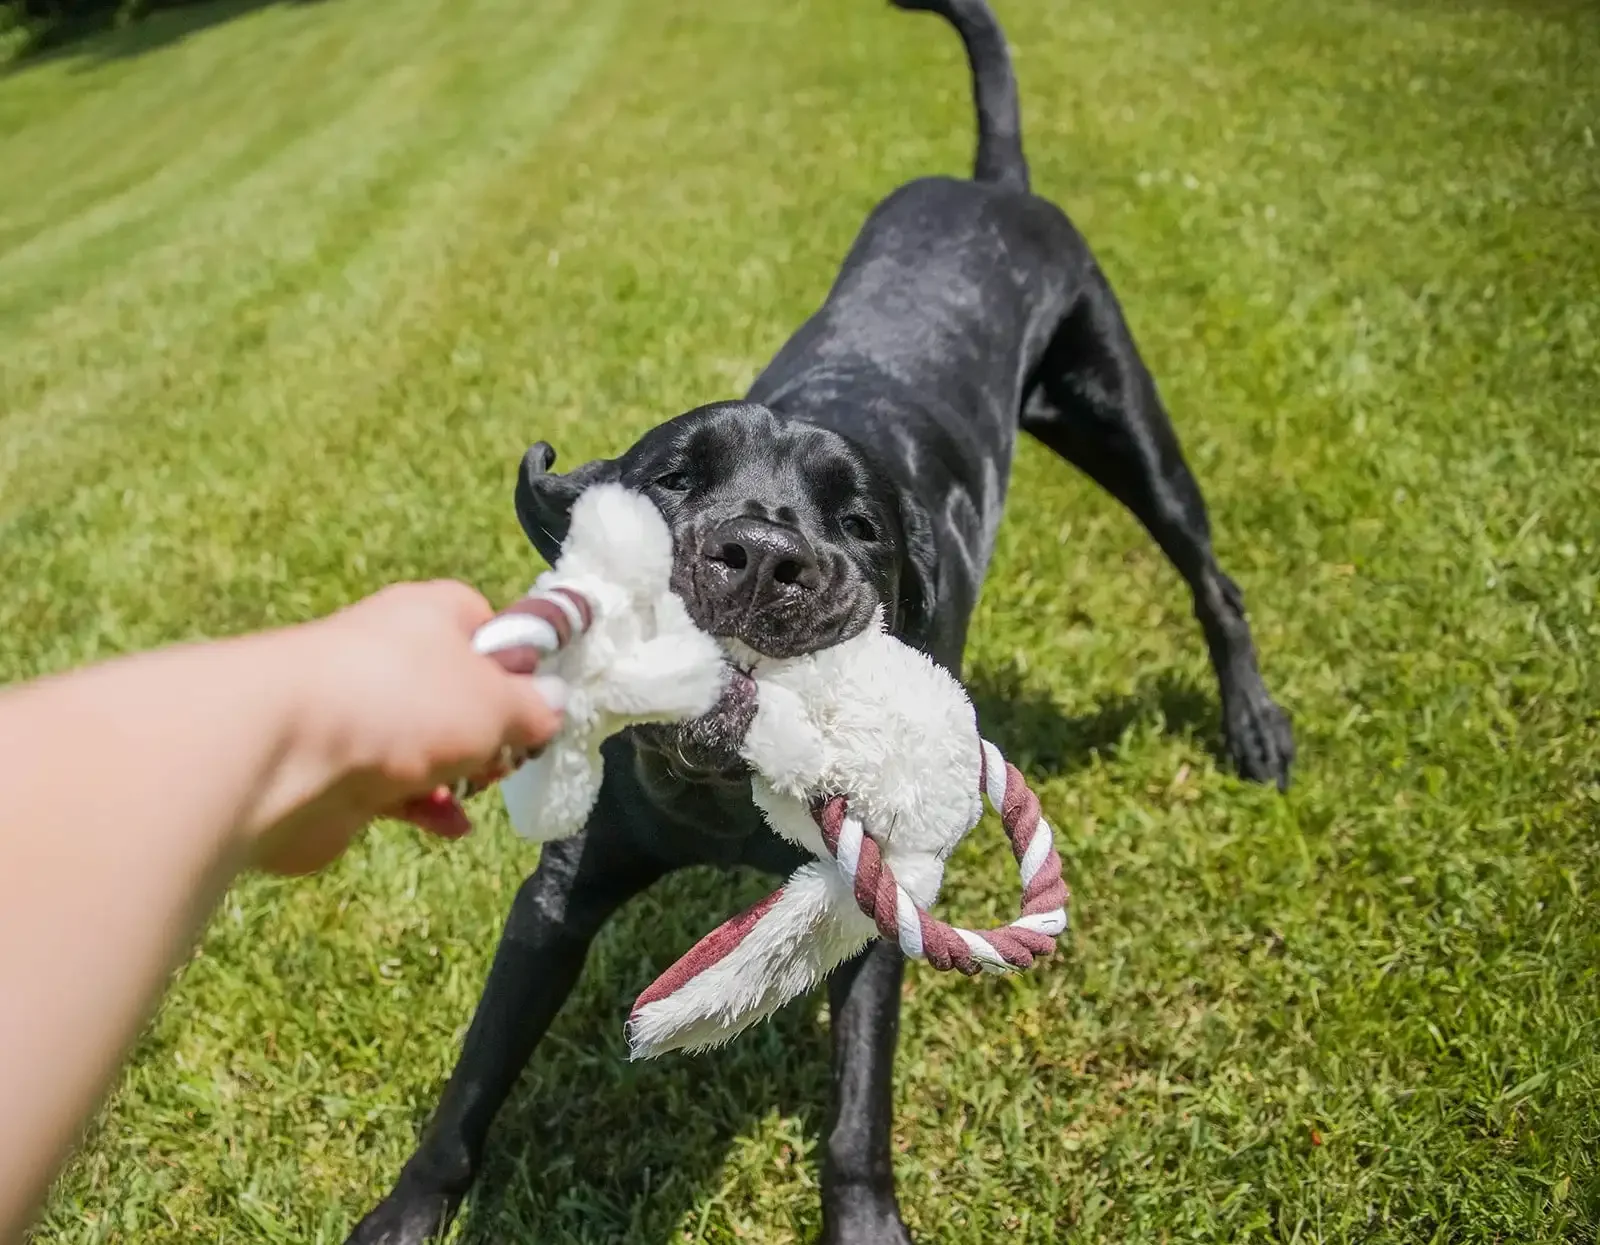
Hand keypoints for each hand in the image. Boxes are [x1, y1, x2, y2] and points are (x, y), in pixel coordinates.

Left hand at [249, 581, 564, 873]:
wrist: (283, 754)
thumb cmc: (405, 703)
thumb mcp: (499, 702)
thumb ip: (535, 707)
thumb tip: (551, 707)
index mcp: (431, 615)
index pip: (488, 623)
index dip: (519, 661)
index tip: (541, 699)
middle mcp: (392, 654)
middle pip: (460, 690)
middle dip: (491, 730)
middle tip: (508, 752)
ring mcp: (361, 713)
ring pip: (429, 743)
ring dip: (459, 772)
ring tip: (475, 788)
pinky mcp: (337, 769)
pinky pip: (396, 787)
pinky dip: (424, 805)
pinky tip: (446, 823)